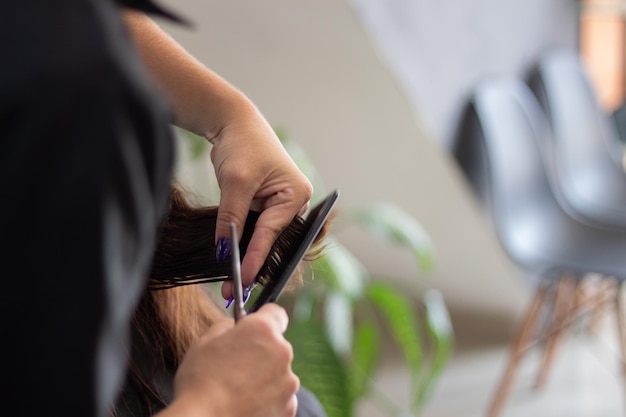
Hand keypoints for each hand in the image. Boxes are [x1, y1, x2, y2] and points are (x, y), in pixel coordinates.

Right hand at [163, 304, 298, 416]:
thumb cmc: (200, 382)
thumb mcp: (204, 341)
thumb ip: (227, 326)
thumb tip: (235, 327)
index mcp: (262, 330)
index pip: (276, 313)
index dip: (263, 318)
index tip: (253, 329)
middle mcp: (282, 352)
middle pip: (276, 346)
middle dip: (260, 352)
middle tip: (236, 365)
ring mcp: (288, 381)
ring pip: (278, 372)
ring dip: (264, 377)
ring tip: (237, 390)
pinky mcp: (288, 407)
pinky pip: (280, 396)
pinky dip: (267, 399)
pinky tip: (245, 404)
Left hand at [210, 115, 312, 298]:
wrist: (234, 123)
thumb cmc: (242, 144)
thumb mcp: (235, 182)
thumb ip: (231, 218)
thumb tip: (224, 251)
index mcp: (296, 194)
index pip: (273, 232)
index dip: (256, 258)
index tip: (243, 280)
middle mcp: (293, 202)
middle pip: (273, 241)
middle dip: (254, 265)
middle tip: (233, 290)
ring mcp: (280, 205)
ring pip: (264, 239)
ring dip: (248, 258)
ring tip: (231, 283)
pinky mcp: (266, 206)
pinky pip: (256, 230)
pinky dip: (244, 245)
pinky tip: (232, 263)